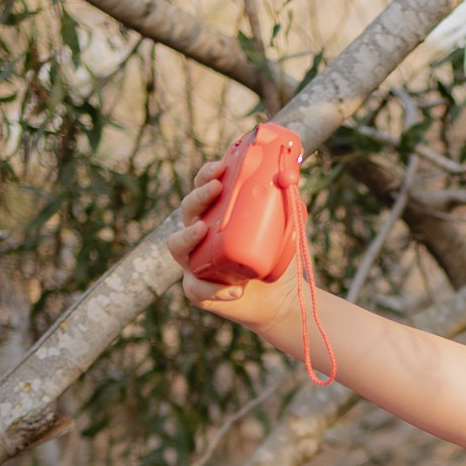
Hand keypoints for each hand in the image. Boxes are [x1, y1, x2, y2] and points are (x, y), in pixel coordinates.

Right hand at [167, 158, 297, 334]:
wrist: (280, 298)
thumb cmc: (276, 258)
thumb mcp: (286, 228)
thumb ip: (287, 203)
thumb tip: (289, 176)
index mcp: (215, 215)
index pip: (203, 188)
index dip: (207, 175)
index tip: (221, 167)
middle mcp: (199, 235)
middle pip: (188, 210)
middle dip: (198, 197)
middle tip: (216, 188)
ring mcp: (194, 262)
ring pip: (176, 246)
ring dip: (187, 236)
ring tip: (201, 230)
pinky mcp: (198, 290)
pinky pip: (196, 288)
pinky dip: (214, 289)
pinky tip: (235, 289)